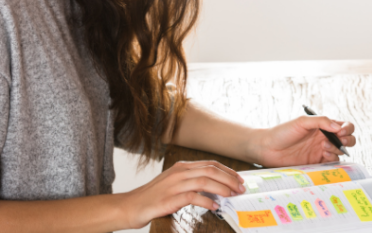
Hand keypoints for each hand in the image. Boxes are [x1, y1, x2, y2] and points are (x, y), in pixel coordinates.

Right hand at [119, 160, 244, 229]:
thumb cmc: (153, 197)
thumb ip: (192, 183)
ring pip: (204, 181)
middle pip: (211, 170)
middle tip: (240, 188)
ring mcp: (174, 184)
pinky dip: (207, 201)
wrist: (130, 206)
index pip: (210, 164)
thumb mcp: (174, 184)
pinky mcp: (170, 198)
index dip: (228, 171)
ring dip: (222, 188)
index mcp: (182, 167)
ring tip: (232, 196)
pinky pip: (193, 196)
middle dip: (229, 179)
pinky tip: (214, 206)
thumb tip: (215, 188)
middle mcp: (179, 172)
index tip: (239, 179)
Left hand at [250, 116, 355, 166]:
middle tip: (339, 141)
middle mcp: (324, 138)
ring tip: (324, 148)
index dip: (347, 129)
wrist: (267, 148)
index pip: (343, 126)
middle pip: (347, 140)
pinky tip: (323, 156)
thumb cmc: (282, 132)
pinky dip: (332, 160)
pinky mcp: (316, 163)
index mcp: (322, 126)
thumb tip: (338, 127)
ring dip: (337, 149)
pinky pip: (332, 163)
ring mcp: (321, 151)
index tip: (341, 132)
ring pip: (340, 152)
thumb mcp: (302, 122)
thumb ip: (321, 121)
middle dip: (347, 141)